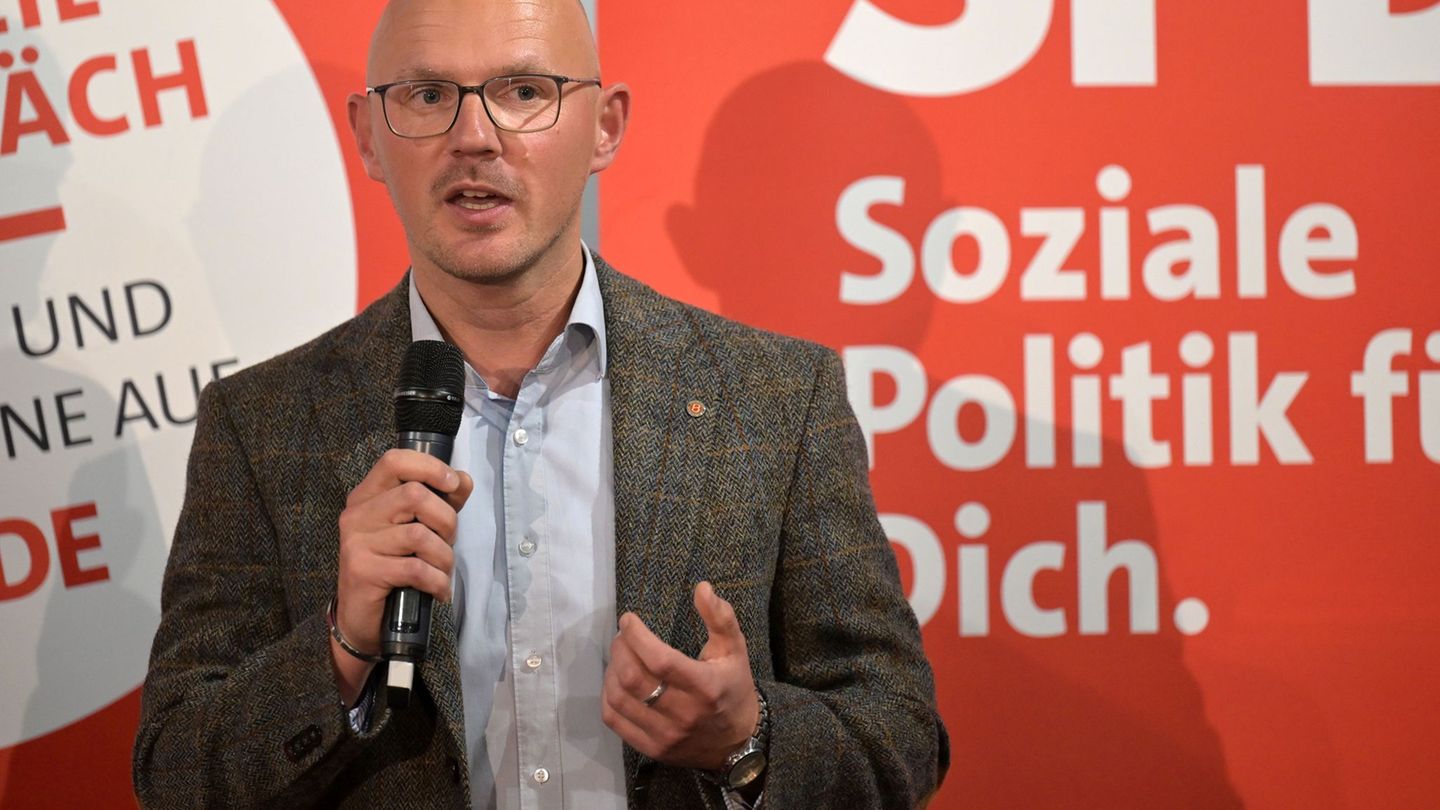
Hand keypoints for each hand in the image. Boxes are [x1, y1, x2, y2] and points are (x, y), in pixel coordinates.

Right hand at [330, 449, 472, 701]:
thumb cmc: (392, 567)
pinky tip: (438, 590)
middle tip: (448, 542)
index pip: (395, 461)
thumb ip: (439, 502)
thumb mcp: (416, 528)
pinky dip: (437, 581)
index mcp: (368, 496)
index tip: (453, 484)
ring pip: (419, 535)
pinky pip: (416, 568)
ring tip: (442, 571)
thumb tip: (463, 480)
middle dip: (446, 521)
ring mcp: (356, 543)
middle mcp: (357, 514)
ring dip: (444, 557)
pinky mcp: (362, 571)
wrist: (360, 619)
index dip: (430, 467)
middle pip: (415, 495)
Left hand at [601, 581, 759, 770]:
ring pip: (620, 699)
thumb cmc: (734, 688)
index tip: (628, 620)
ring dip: (611, 671)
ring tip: (619, 656)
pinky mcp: (652, 748)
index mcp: (705, 687)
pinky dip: (607, 697)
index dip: (637, 636)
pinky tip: (615, 682)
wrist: (737, 742)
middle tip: (622, 636)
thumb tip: (702, 587)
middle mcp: (684, 714)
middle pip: (633, 679)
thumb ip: (720, 617)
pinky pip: (615, 721)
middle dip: (620, 650)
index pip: (660, 660)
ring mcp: (665, 735)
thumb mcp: (736, 650)